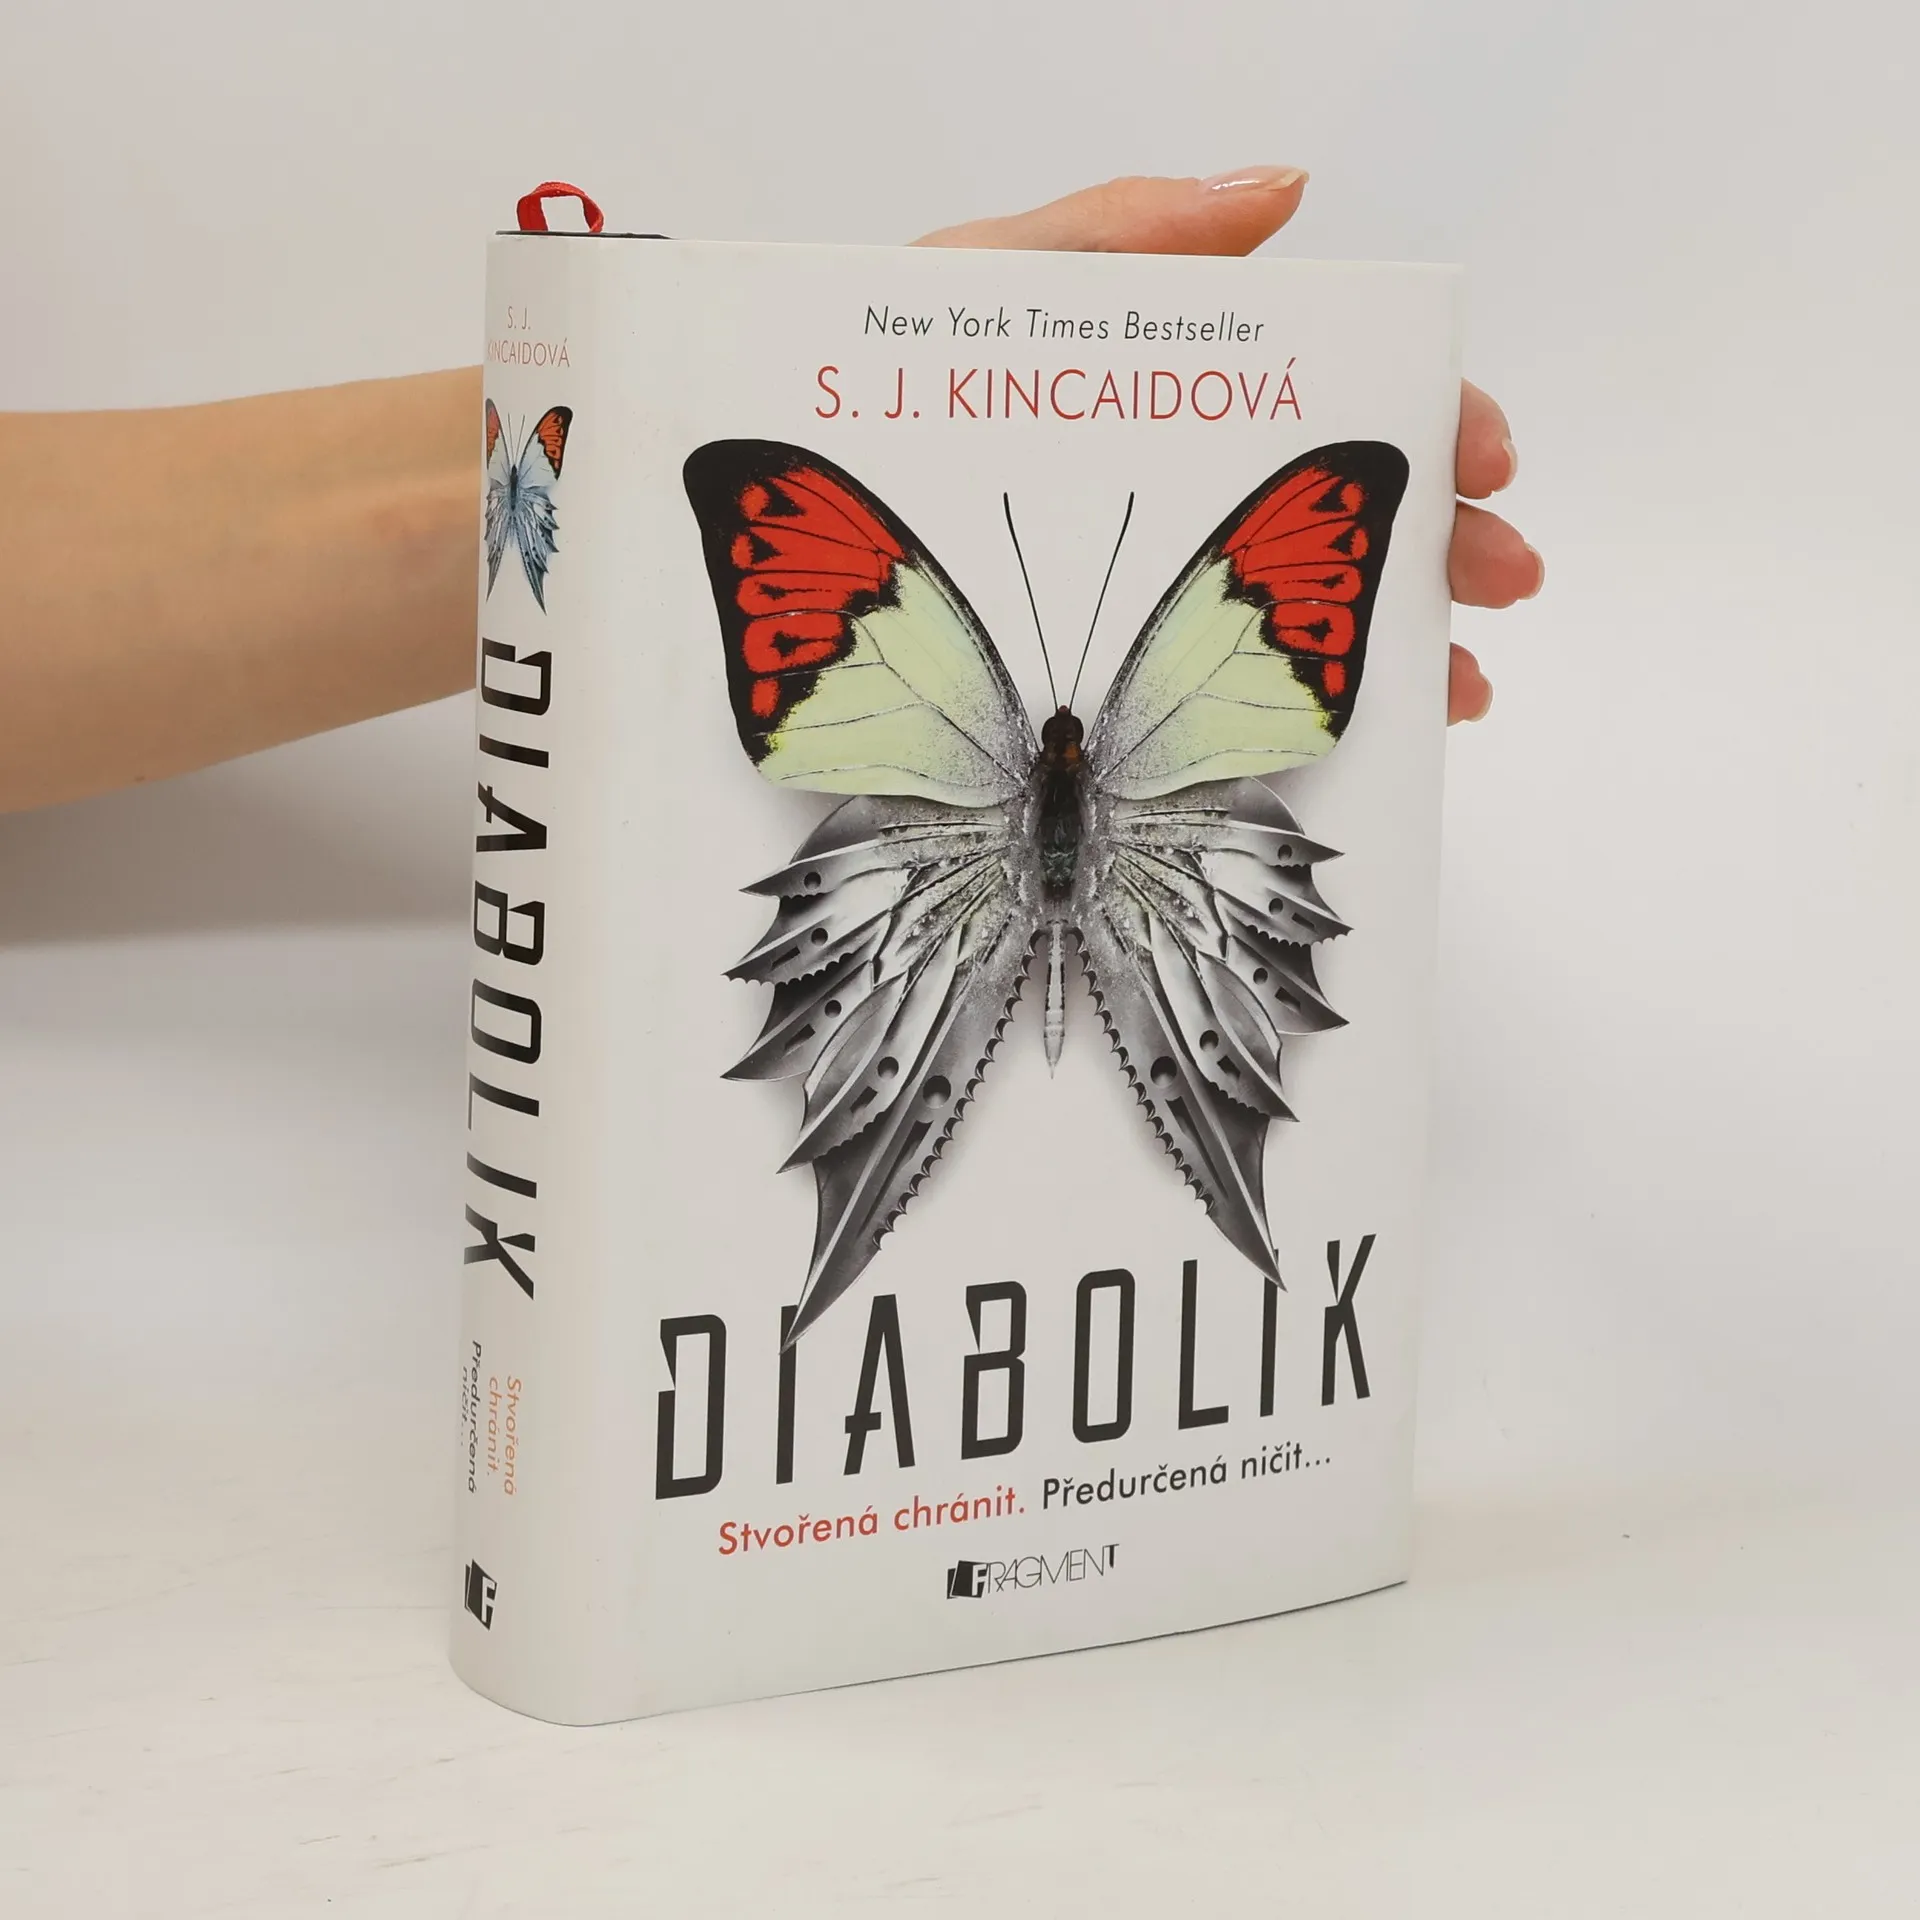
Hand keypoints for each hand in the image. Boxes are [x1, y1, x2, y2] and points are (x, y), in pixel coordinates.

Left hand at [918, 170, 1539, 724]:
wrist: (769, 484)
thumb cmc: (881, 374)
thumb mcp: (994, 279)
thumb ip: (1125, 234)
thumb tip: (1280, 193)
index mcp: (1173, 401)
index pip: (1326, 404)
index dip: (1418, 422)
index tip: (1478, 460)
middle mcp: (1180, 497)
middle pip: (1340, 521)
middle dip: (1444, 547)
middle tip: (1505, 578)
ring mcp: (1152, 598)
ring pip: (1309, 623)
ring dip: (1407, 647)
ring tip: (1462, 686)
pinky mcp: (1110, 687)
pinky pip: (1233, 709)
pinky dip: (1325, 721)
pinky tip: (1381, 736)